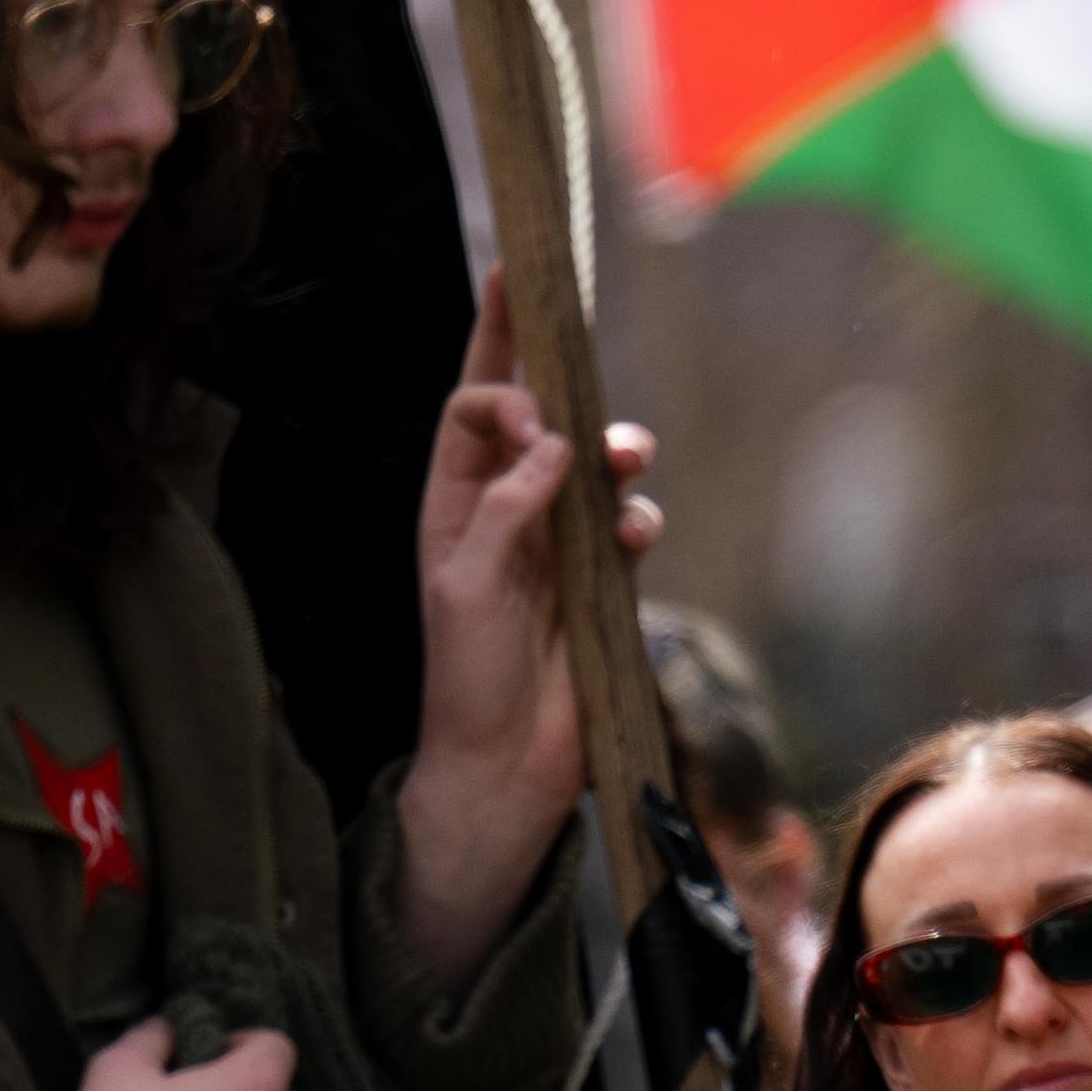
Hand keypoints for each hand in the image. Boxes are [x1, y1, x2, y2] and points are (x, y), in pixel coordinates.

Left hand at [396, 269, 660, 983]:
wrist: (506, 764)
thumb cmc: (465, 675)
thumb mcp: (465, 583)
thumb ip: (507, 505)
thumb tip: (556, 442)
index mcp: (454, 500)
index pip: (474, 407)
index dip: (497, 375)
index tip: (528, 390)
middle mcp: (507, 509)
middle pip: (537, 415)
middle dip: (557, 371)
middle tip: (569, 327)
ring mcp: (558, 542)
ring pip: (595, 466)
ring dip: (614, 449)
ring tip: (625, 456)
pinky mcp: (603, 579)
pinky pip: (629, 525)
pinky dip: (637, 518)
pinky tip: (635, 533)